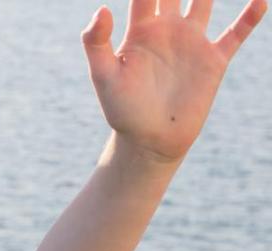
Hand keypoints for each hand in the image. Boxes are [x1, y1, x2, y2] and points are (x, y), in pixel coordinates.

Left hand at [82, 0, 266, 161]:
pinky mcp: (214, 60)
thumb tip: (101, 8)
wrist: (149, 140)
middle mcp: (167, 29)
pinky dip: (250, 15)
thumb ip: (98, 42)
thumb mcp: (104, 75)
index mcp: (140, 29)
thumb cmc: (121, 109)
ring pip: (206, 1)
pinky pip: (236, 32)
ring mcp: (192, 42)